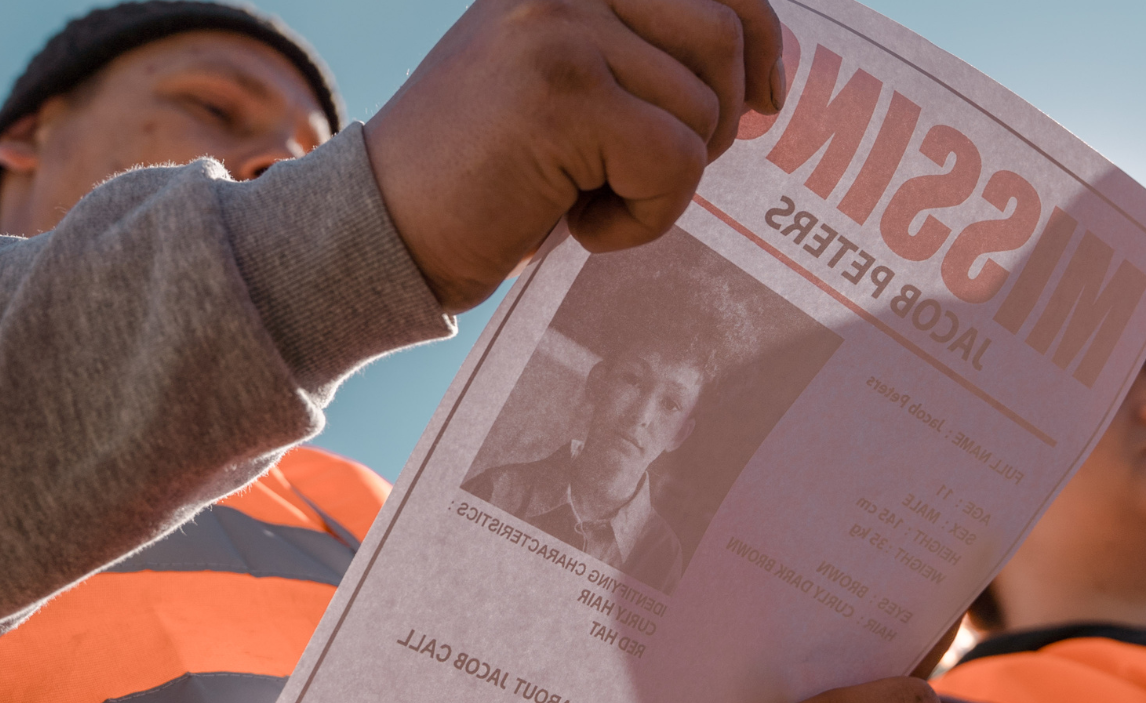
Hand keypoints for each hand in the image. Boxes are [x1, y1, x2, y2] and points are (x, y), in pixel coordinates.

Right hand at [364, 0, 784, 311]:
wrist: (380, 232)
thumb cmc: (486, 175)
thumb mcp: (569, 86)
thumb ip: (644, 52)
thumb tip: (763, 70)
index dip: (762, 37)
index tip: (764, 100)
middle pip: (725, 37)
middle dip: (712, 123)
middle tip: (642, 169)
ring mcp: (561, 28)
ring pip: (703, 109)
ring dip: (664, 181)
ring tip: (589, 194)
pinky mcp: (563, 95)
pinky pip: (675, 162)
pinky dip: (644, 218)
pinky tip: (579, 223)